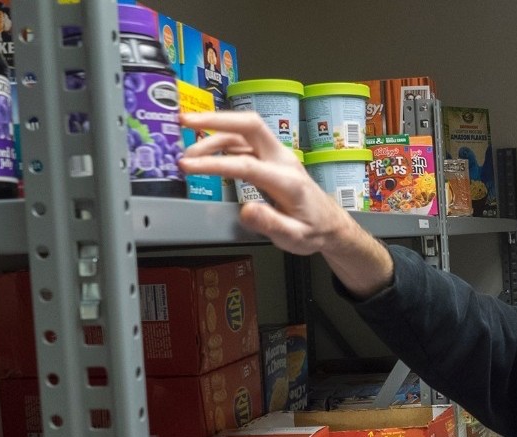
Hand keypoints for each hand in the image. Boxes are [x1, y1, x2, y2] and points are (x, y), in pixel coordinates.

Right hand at [178, 112, 392, 296]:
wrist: (332, 225)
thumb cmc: (313, 231)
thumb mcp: (294, 237)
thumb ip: (271, 224)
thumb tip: (246, 211)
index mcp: (288, 181)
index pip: (247, 165)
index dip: (215, 163)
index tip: (188, 166)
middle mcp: (283, 160)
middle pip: (250, 126)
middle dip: (216, 120)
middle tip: (184, 121)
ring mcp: (278, 156)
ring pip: (244, 133)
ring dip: (215, 134)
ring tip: (188, 150)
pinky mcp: (272, 158)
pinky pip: (246, 142)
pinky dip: (223, 141)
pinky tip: (206, 152)